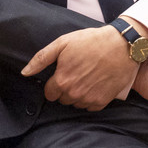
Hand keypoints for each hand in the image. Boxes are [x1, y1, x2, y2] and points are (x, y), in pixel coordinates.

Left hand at [23, 25, 137, 110]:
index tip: (63, 74)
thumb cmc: (92, 41)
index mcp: (62, 80)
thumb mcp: (63, 43)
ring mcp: (89, 99)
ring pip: (75, 103)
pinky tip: (96, 84)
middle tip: (77, 73)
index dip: (55, 83)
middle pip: (62, 99)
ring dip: (78, 94)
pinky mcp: (102, 101)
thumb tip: (25, 72)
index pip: (49, 93)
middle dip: (66, 88)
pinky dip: (91, 98)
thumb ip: (41, 59)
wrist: (122, 45)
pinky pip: (90, 106)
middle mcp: (74, 93)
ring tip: (87, 77)